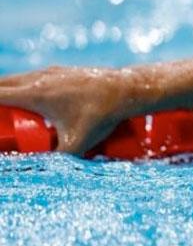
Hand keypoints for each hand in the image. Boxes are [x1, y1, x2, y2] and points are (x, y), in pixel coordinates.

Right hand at [0, 66, 134, 154]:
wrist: (126, 89)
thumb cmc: (102, 116)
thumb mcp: (78, 144)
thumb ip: (58, 161)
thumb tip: (43, 176)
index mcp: (36, 94)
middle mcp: (39, 78)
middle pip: (2, 84)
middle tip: (0, 119)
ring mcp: (50, 71)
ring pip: (17, 78)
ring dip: (7, 90)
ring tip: (6, 110)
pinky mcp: (60, 70)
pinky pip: (32, 76)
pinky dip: (22, 84)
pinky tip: (25, 95)